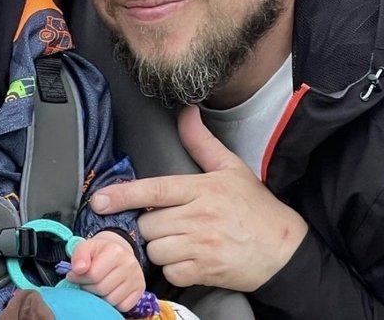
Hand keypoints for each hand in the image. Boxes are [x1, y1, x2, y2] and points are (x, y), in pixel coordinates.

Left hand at [66, 230, 145, 311]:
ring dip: (100, 297)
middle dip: (88, 288)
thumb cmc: (99, 252)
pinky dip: (113, 303)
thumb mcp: (86, 247)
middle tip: (85, 283)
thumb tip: (78, 270)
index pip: (93, 275)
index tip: (74, 276)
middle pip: (101, 289)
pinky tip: (109, 291)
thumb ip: (79, 256)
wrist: (118, 252)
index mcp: (116, 251)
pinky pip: (122, 306)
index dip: (79, 279)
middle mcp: (130, 264)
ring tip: (97, 286)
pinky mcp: (140, 289)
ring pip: (111, 300)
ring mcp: (137, 277)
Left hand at [90, 105, 307, 291]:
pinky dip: (174, 268)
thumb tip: (186, 112)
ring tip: (181, 239)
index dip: (123, 195)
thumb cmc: (254, 207)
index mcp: (201, 189)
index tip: (99, 200)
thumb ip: (200, 142)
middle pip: (149, 224)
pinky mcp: (204, 271)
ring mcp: (201, 246)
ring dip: (160, 247)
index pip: (155, 190)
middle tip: (170, 221)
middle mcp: (199, 217)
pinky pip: (170, 272)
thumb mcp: (230, 167)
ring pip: (155, 249)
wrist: (284, 249)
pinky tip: (189, 258)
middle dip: (151, 224)